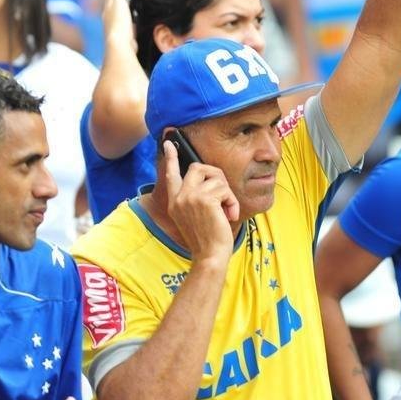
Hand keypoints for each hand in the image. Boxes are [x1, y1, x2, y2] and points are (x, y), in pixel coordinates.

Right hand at [101, 0, 135, 52]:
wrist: (117, 44)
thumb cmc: (122, 48)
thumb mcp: (126, 44)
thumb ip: (129, 43)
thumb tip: (134, 47)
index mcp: (108, 22)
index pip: (110, 8)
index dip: (113, 1)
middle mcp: (107, 12)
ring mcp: (111, 6)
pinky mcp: (117, 2)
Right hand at [161, 140, 238, 261]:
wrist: (209, 256)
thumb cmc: (207, 239)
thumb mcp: (193, 217)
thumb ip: (196, 198)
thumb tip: (209, 180)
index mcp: (174, 202)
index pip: (170, 174)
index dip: (171, 157)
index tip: (168, 143)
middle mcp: (179, 197)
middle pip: (198, 167)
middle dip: (215, 176)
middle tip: (223, 193)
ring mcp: (190, 197)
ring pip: (216, 179)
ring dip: (227, 195)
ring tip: (226, 211)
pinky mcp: (205, 200)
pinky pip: (225, 190)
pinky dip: (232, 202)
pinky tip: (230, 215)